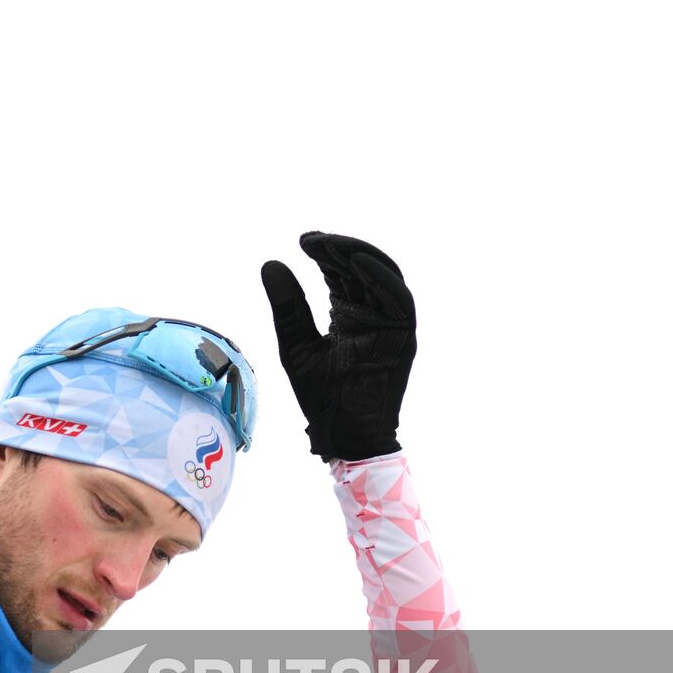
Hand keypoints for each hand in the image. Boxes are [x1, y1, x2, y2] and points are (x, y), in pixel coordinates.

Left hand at [260, 233, 415, 461]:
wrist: (341, 433)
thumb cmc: (319, 395)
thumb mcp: (295, 343)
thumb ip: (287, 306)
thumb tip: (270, 263)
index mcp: (348, 314)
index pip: (340, 272)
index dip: (325, 252)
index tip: (303, 240)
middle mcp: (371, 314)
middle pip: (361, 268)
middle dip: (338, 249)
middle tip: (312, 239)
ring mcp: (389, 324)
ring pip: (382, 275)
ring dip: (358, 255)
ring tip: (330, 244)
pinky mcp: (403, 337)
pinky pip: (398, 299)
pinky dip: (380, 277)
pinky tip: (355, 262)